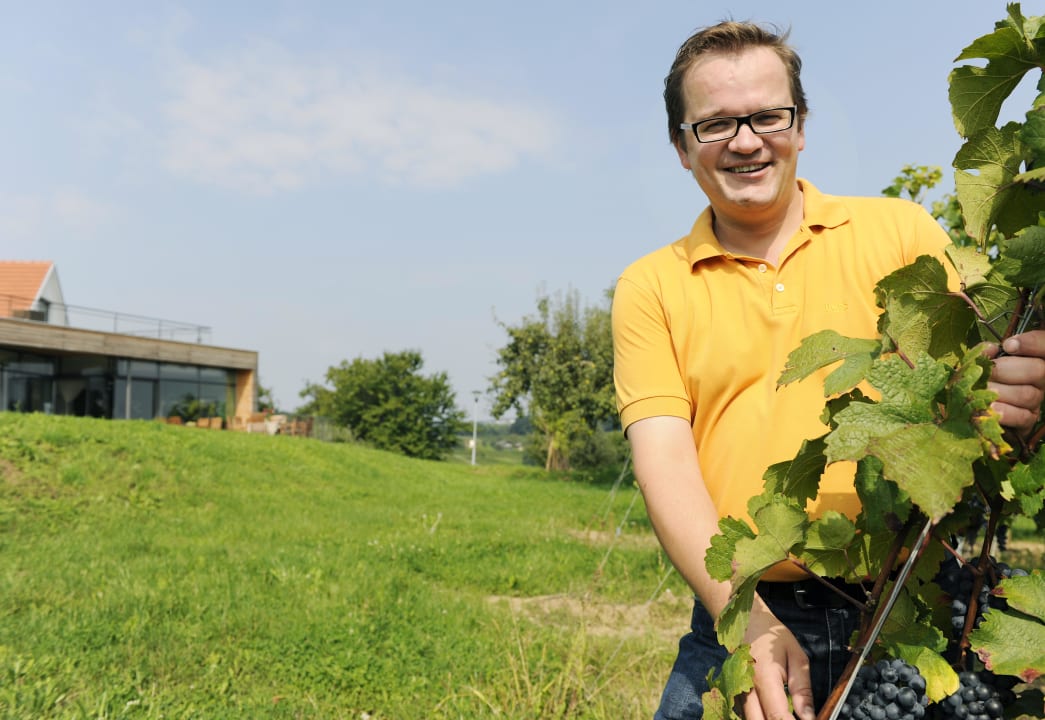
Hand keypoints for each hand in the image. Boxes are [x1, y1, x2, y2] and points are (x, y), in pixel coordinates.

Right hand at [740, 597, 814, 719]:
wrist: (746, 624)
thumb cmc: (773, 639)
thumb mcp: (797, 657)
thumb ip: (802, 689)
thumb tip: (809, 717)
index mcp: (764, 678)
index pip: (777, 715)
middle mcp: (746, 689)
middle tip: (794, 717)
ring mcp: (737, 693)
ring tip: (786, 714)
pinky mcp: (735, 695)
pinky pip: (746, 715)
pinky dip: (760, 717)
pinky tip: (772, 713)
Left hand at [985, 330, 1044, 434]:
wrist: (972, 408)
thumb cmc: (981, 379)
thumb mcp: (982, 362)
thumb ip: (987, 353)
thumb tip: (991, 349)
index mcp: (1033, 358)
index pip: (1044, 344)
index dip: (1032, 343)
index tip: (1008, 346)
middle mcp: (1040, 379)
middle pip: (1038, 370)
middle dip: (1005, 370)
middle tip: (986, 373)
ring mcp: (1036, 401)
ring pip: (1027, 394)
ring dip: (999, 392)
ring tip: (981, 391)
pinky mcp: (1028, 420)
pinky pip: (1022, 416)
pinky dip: (1004, 412)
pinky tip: (990, 407)